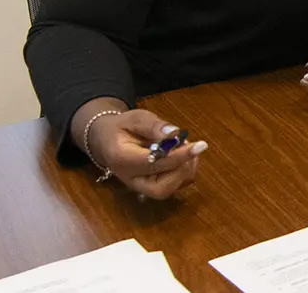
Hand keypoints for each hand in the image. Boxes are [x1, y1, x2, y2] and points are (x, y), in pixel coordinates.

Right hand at [86, 109, 206, 199]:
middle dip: (182, 168)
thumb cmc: (122, 128)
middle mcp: (131, 180)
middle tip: (190, 146)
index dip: (178, 156)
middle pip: (162, 188)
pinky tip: (182, 155)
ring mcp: (141, 188)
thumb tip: (175, 134)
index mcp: (122, 160)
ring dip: (186, 168)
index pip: (153, 163)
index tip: (200, 146)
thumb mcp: (135, 118)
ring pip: (170, 189)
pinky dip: (184, 171)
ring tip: (184, 146)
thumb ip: (153, 126)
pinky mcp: (152, 188)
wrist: (108, 141)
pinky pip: (174, 186)